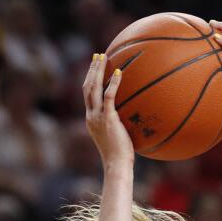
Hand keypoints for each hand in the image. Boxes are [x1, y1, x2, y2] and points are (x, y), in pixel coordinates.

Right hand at [83, 53, 133, 167]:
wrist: (116, 165)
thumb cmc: (121, 156)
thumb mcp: (118, 138)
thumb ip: (120, 126)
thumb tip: (134, 120)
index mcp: (91, 119)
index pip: (87, 95)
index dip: (90, 80)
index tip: (94, 68)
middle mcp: (91, 116)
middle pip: (87, 87)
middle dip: (91, 70)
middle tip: (97, 55)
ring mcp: (97, 117)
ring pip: (93, 88)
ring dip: (97, 71)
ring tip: (103, 57)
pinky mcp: (107, 119)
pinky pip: (109, 97)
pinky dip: (113, 83)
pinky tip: (120, 73)